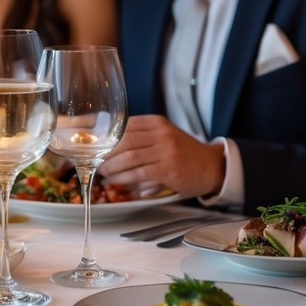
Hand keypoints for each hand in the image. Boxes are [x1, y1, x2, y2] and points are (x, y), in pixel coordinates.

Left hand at [101, 115, 224, 198]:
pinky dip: (123, 179)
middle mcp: (161, 133)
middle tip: (93, 161)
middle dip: (105, 153)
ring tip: (101, 173)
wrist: (212, 167)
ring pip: (129, 158)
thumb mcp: (164, 137)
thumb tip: (109, 150)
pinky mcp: (169, 169)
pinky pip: (139, 173)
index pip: (125, 125)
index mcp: (157, 122)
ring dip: (111, 167)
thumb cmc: (184, 154)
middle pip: (123, 140)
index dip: (106, 136)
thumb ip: (141, 139)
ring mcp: (166, 151)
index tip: (94, 145)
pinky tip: (115, 182)